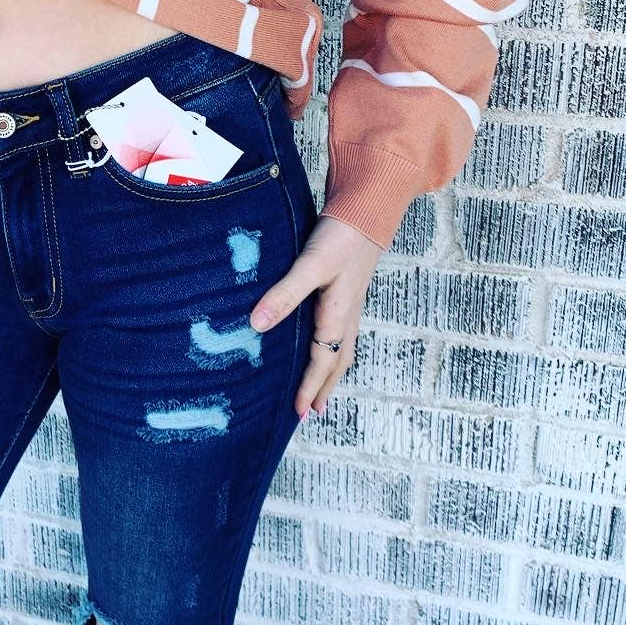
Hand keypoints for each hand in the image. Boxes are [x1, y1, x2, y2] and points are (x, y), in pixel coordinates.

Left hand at [247, 215, 385, 421]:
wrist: (368, 211)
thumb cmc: (342, 237)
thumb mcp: (311, 265)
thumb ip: (285, 293)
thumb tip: (257, 324)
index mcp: (338, 315)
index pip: (322, 361)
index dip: (309, 387)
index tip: (299, 412)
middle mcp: (347, 316)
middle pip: (337, 362)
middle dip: (323, 388)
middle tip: (311, 413)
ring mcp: (350, 306)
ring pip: (342, 348)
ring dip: (330, 372)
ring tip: (319, 391)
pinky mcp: (346, 294)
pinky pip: (341, 333)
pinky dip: (333, 350)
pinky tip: (323, 346)